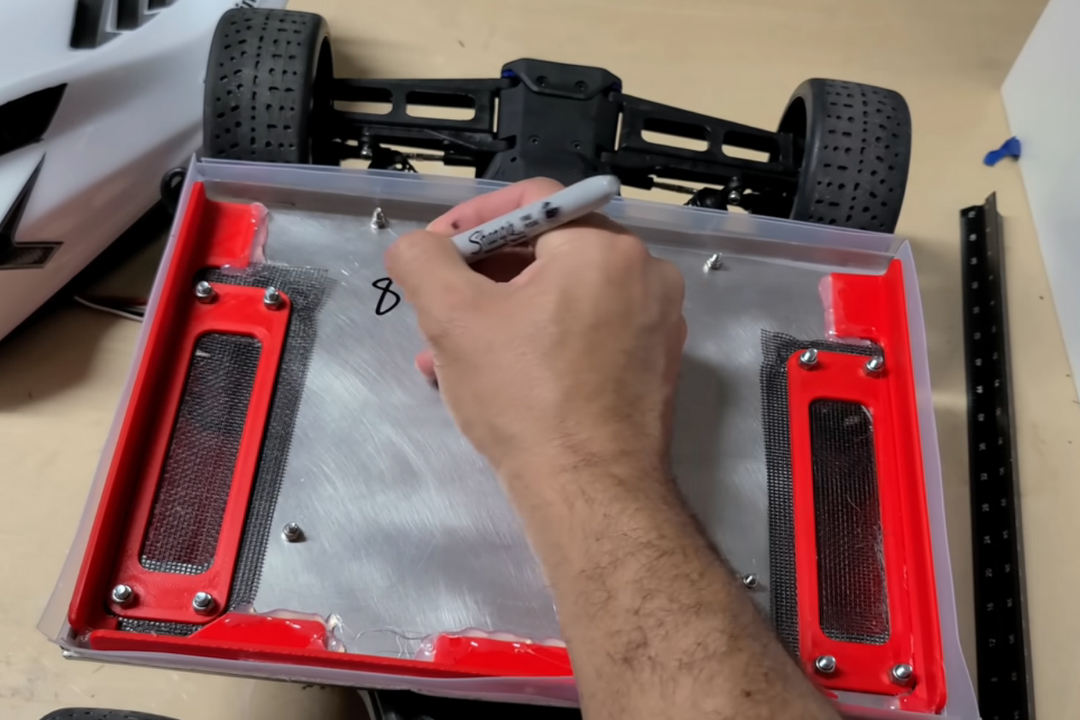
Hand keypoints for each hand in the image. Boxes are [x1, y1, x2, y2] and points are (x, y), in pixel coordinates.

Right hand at [385, 178, 686, 484]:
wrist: (590, 491)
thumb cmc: (524, 396)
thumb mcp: (453, 318)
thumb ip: (423, 261)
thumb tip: (418, 247)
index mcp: (605, 247)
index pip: (532, 202)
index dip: (472, 218)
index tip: (436, 249)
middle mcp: (645, 275)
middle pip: (549, 252)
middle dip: (482, 279)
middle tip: (440, 307)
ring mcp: (657, 323)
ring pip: (565, 298)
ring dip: (503, 317)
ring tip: (451, 356)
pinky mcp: (655, 366)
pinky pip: (590, 333)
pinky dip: (543, 343)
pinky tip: (498, 378)